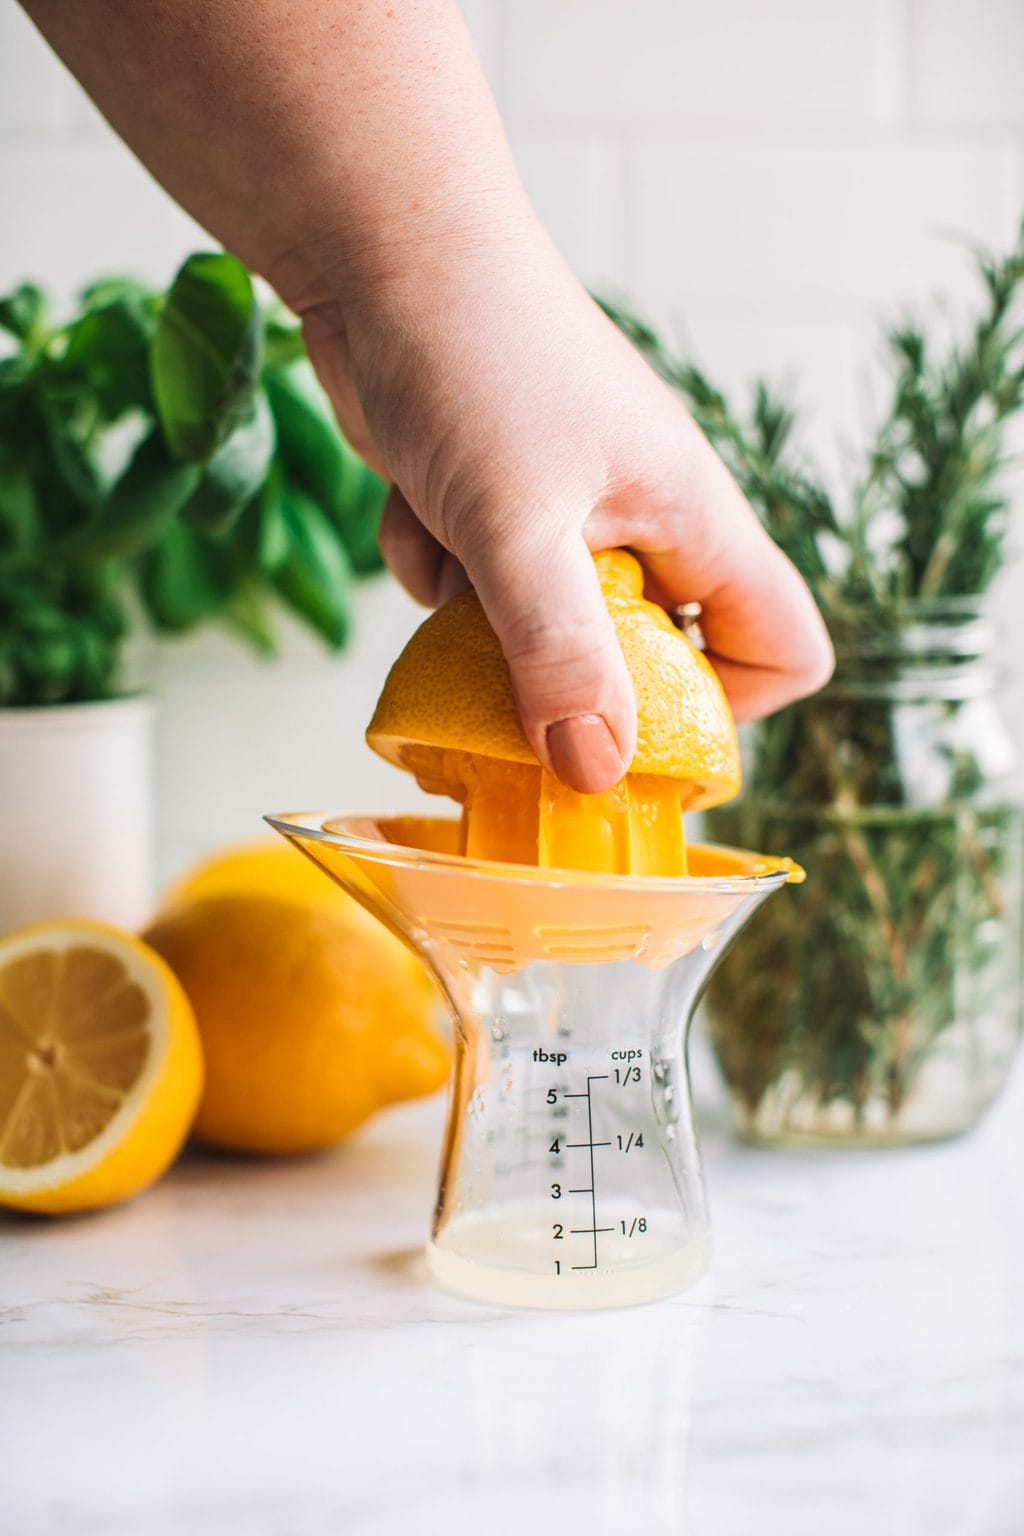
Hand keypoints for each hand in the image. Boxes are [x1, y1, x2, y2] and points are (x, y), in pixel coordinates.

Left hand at [298, 209, 833, 793]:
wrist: (379, 245)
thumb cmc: (475, 356)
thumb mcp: (520, 524)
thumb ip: (561, 653)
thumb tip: (598, 772)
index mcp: (693, 520)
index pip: (779, 647)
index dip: (730, 712)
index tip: (642, 739)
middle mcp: (643, 523)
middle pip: (647, 657)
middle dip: (569, 676)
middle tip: (509, 674)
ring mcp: (567, 512)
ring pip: (541, 630)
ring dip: (480, 616)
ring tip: (452, 544)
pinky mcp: (493, 503)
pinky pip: (473, 586)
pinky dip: (433, 561)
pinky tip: (410, 504)